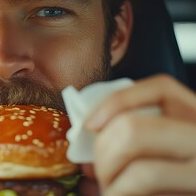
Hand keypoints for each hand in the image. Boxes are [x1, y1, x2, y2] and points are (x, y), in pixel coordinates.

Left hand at [84, 74, 195, 194]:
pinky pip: (145, 195)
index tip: (90, 124)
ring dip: (111, 186)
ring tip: (110, 191)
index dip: (117, 101)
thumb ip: (140, 139)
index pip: (162, 89)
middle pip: (134, 129)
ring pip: (141, 172)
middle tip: (99, 174)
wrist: (188, 189)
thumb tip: (87, 153)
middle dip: (103, 155)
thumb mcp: (167, 146)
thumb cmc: (176, 176)